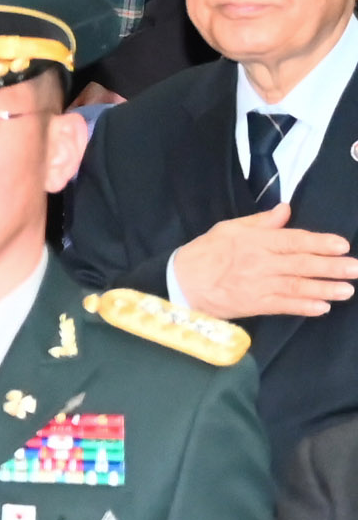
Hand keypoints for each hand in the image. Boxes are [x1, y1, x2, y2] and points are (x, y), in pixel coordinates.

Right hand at [167, 203, 357, 320]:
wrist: (180, 283)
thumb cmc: (205, 253)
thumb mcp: (228, 229)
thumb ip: (260, 221)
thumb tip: (285, 210)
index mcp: (255, 242)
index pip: (293, 241)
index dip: (319, 243)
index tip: (341, 245)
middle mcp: (259, 264)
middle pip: (301, 265)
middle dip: (331, 267)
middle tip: (356, 269)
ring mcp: (257, 286)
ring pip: (296, 287)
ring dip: (323, 289)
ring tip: (347, 290)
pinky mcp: (253, 305)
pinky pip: (282, 306)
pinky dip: (302, 307)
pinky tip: (321, 308)